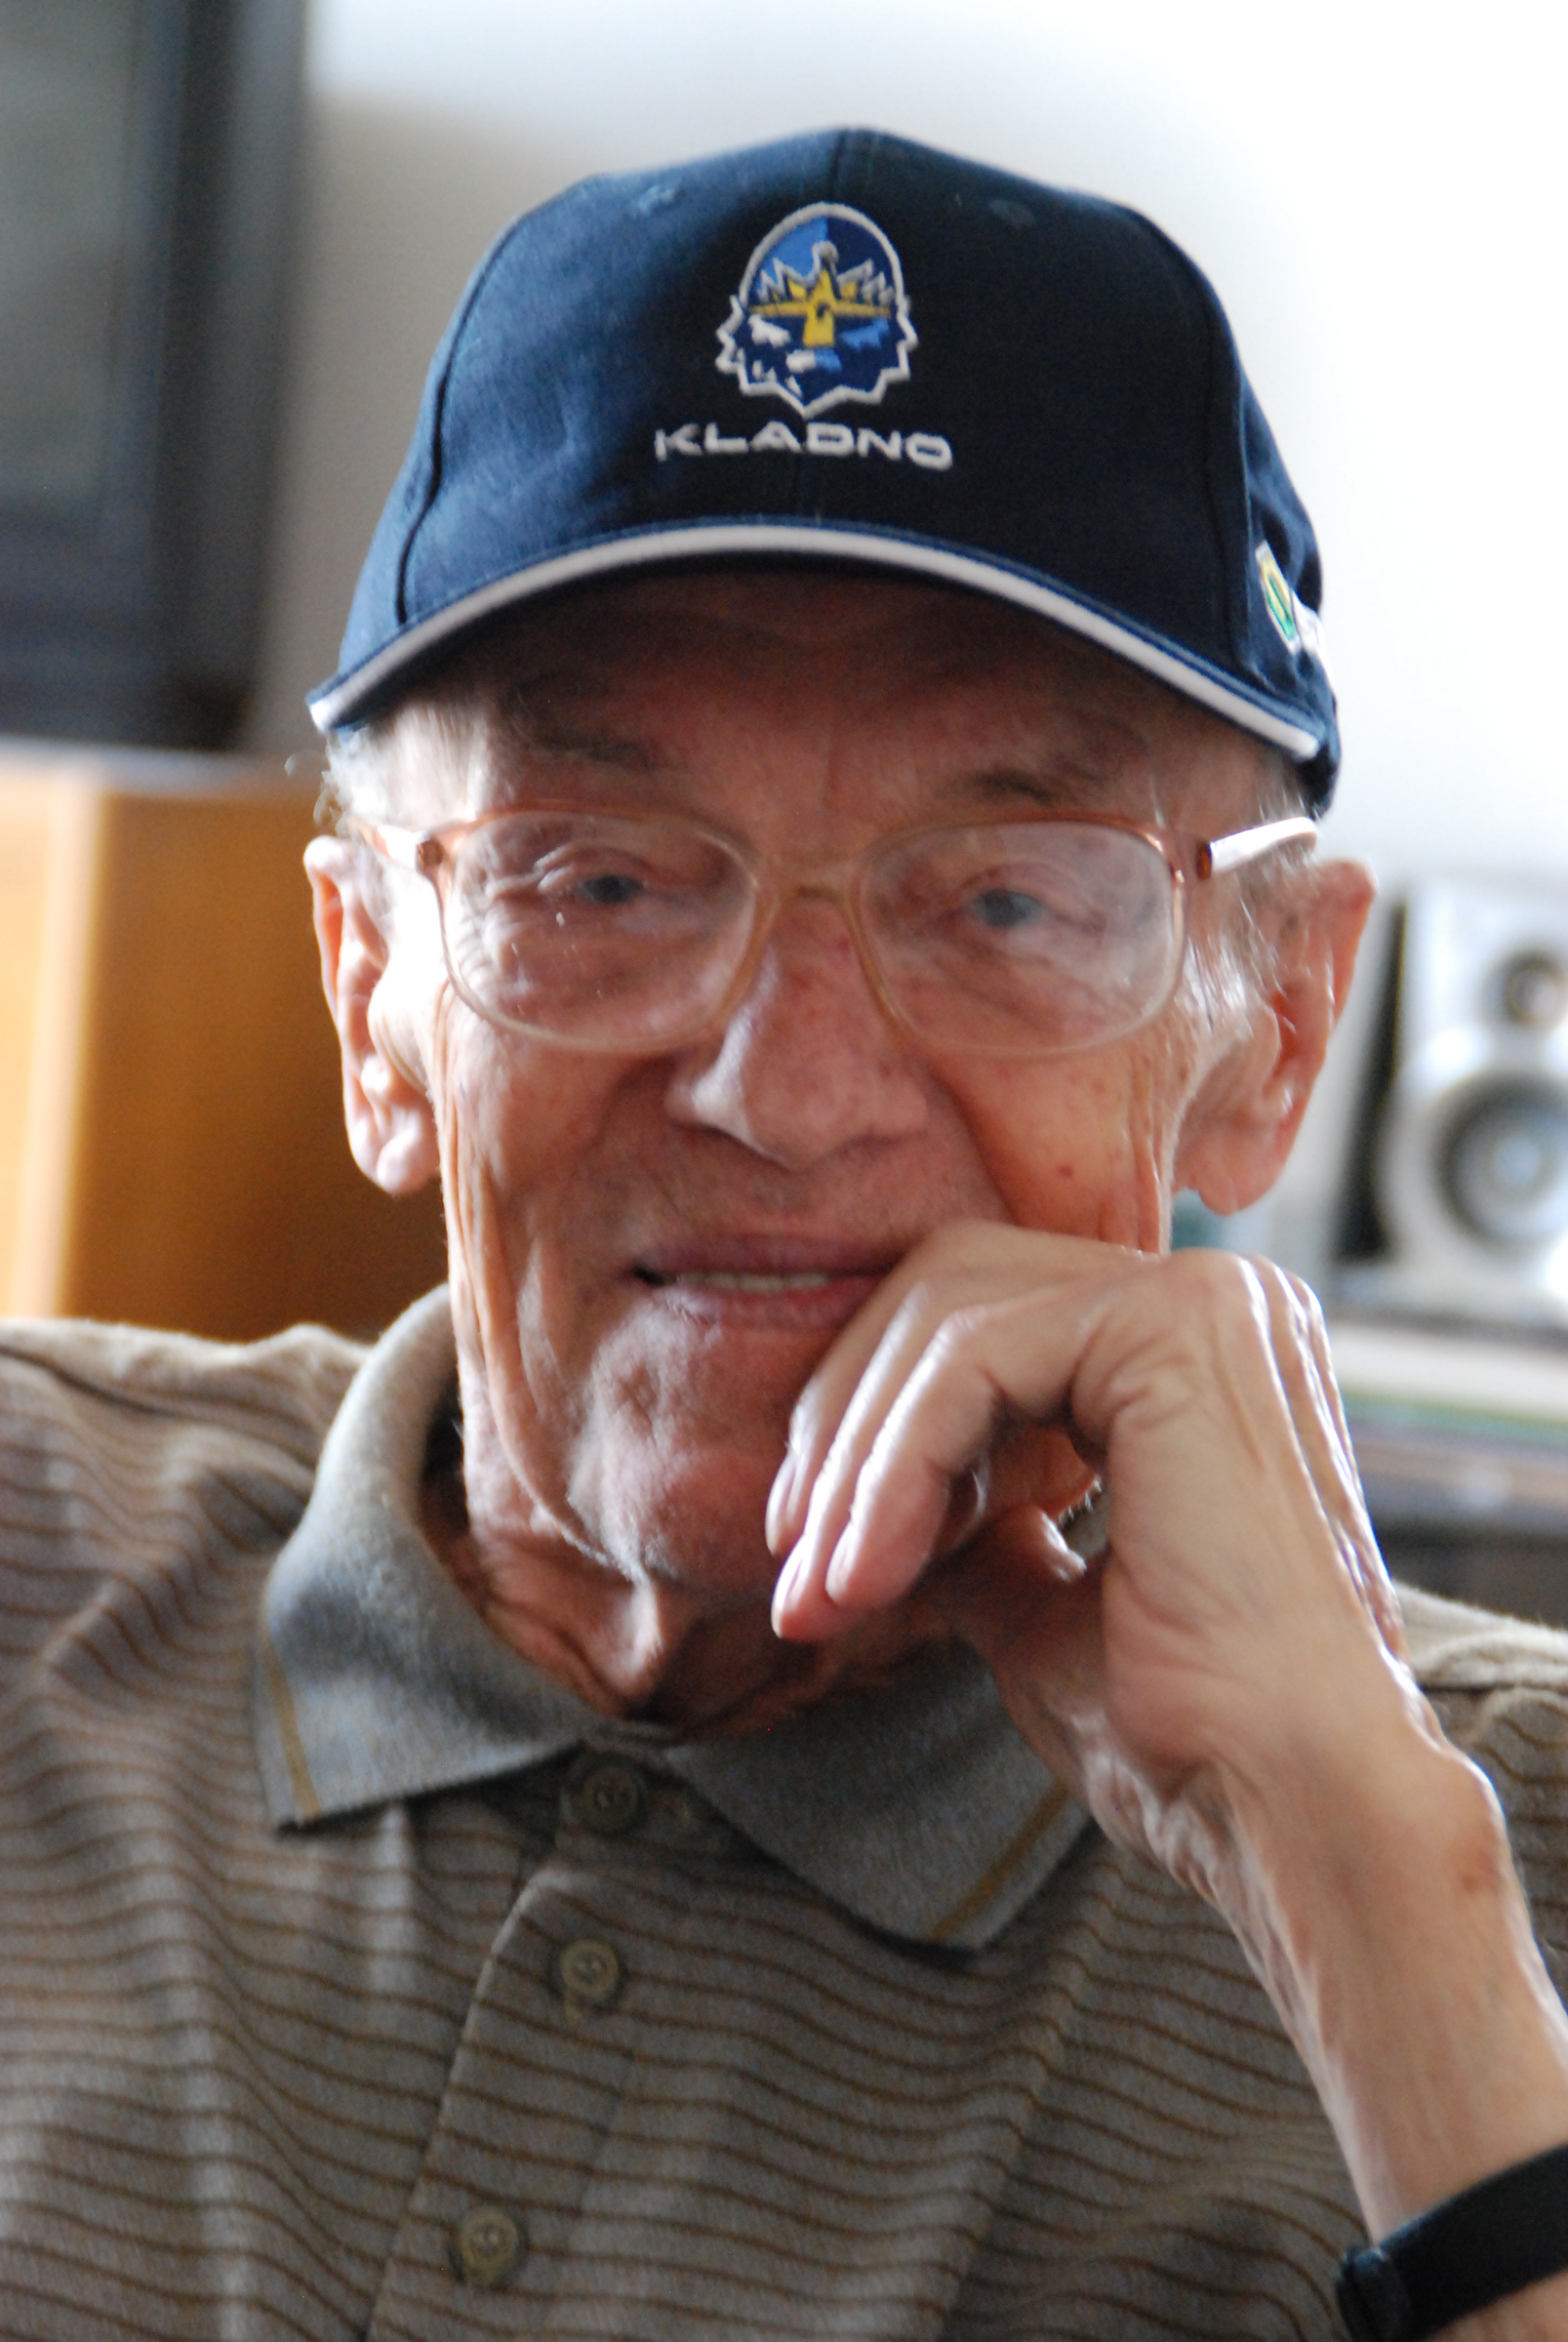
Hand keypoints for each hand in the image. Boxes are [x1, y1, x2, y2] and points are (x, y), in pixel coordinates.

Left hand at [768, 1222, 1567, 2267]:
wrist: (1291, 1809)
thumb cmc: (1190, 1737)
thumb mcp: (1040, 1611)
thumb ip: (978, 1534)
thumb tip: (884, 1509)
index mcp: (1195, 1352)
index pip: (980, 1316)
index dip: (870, 1424)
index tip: (810, 1552)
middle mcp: (1215, 1298)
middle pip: (951, 1286)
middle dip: (845, 1424)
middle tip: (795, 1563)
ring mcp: (1204, 1299)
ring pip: (948, 1317)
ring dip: (855, 1463)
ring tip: (822, 1593)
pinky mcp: (1174, 1328)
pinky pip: (972, 1360)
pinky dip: (892, 1468)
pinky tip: (866, 1576)